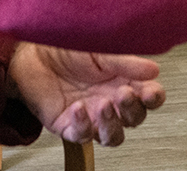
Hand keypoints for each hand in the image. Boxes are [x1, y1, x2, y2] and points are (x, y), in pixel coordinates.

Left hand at [6, 44, 164, 146]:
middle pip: (133, 120)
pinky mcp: (68, 126)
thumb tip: (154, 69)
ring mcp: (90, 117)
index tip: (152, 92)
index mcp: (122, 82)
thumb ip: (126, 62)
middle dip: (133, 109)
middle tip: (124, 93)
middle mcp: (109, 102)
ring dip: (112, 124)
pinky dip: (83, 125)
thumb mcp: (100, 51)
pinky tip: (79, 108)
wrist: (32, 53)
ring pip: (112, 136)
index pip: (147, 98)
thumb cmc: (66, 49)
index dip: (153, 98)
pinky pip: (81, 135)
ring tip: (103, 104)